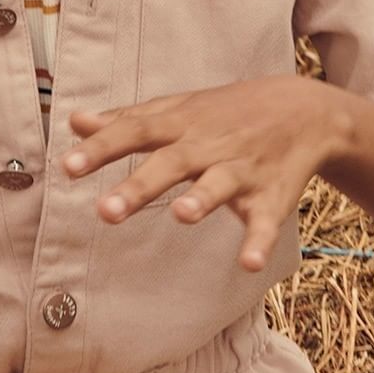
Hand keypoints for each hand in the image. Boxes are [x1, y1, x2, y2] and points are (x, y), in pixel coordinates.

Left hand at [63, 75, 343, 272]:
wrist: (306, 110)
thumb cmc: (227, 113)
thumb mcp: (179, 109)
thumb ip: (128, 120)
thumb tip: (74, 121)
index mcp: (181, 125)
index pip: (135, 133)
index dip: (102, 149)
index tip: (67, 166)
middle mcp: (209, 145)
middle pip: (171, 163)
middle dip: (140, 186)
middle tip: (104, 211)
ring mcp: (242, 170)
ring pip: (220, 184)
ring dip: (203, 199)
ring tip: (181, 215)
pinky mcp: (272, 196)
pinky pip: (265, 221)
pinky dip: (259, 240)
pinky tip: (248, 263)